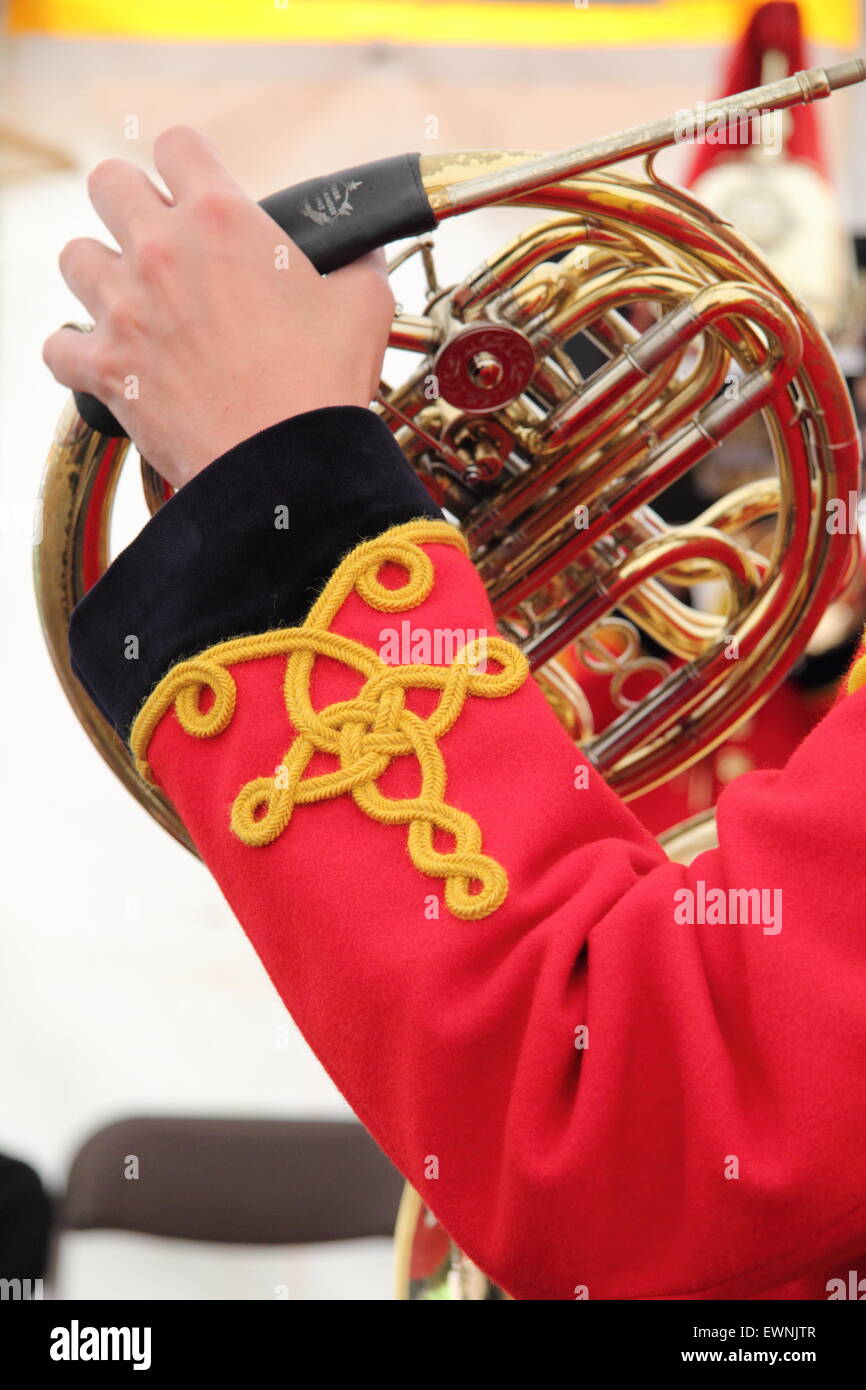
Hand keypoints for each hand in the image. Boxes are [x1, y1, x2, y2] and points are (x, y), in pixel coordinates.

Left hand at [43, 127, 394, 488]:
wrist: (287, 463)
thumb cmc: (324, 385)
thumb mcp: (364, 304)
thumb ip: (356, 260)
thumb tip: (361, 250)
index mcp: (223, 219)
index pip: (177, 144)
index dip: (188, 164)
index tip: (197, 191)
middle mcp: (161, 250)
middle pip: (108, 181)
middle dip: (130, 203)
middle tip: (160, 240)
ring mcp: (125, 308)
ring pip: (74, 256)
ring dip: (101, 272)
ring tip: (133, 299)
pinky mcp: (105, 368)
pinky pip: (59, 345)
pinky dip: (77, 353)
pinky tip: (107, 361)